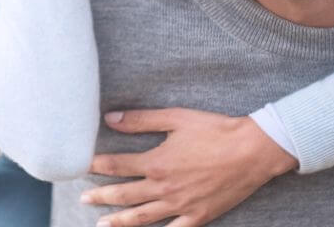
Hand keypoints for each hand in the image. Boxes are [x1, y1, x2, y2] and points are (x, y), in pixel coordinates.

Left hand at [83, 109, 296, 226]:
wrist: (252, 151)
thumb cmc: (215, 130)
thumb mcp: (175, 118)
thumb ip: (140, 120)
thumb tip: (110, 118)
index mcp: (156, 162)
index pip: (116, 166)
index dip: (96, 166)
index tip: (81, 167)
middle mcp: (164, 188)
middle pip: (124, 195)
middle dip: (101, 196)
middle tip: (83, 199)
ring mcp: (181, 205)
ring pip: (143, 218)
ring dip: (120, 221)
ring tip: (102, 224)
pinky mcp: (199, 216)